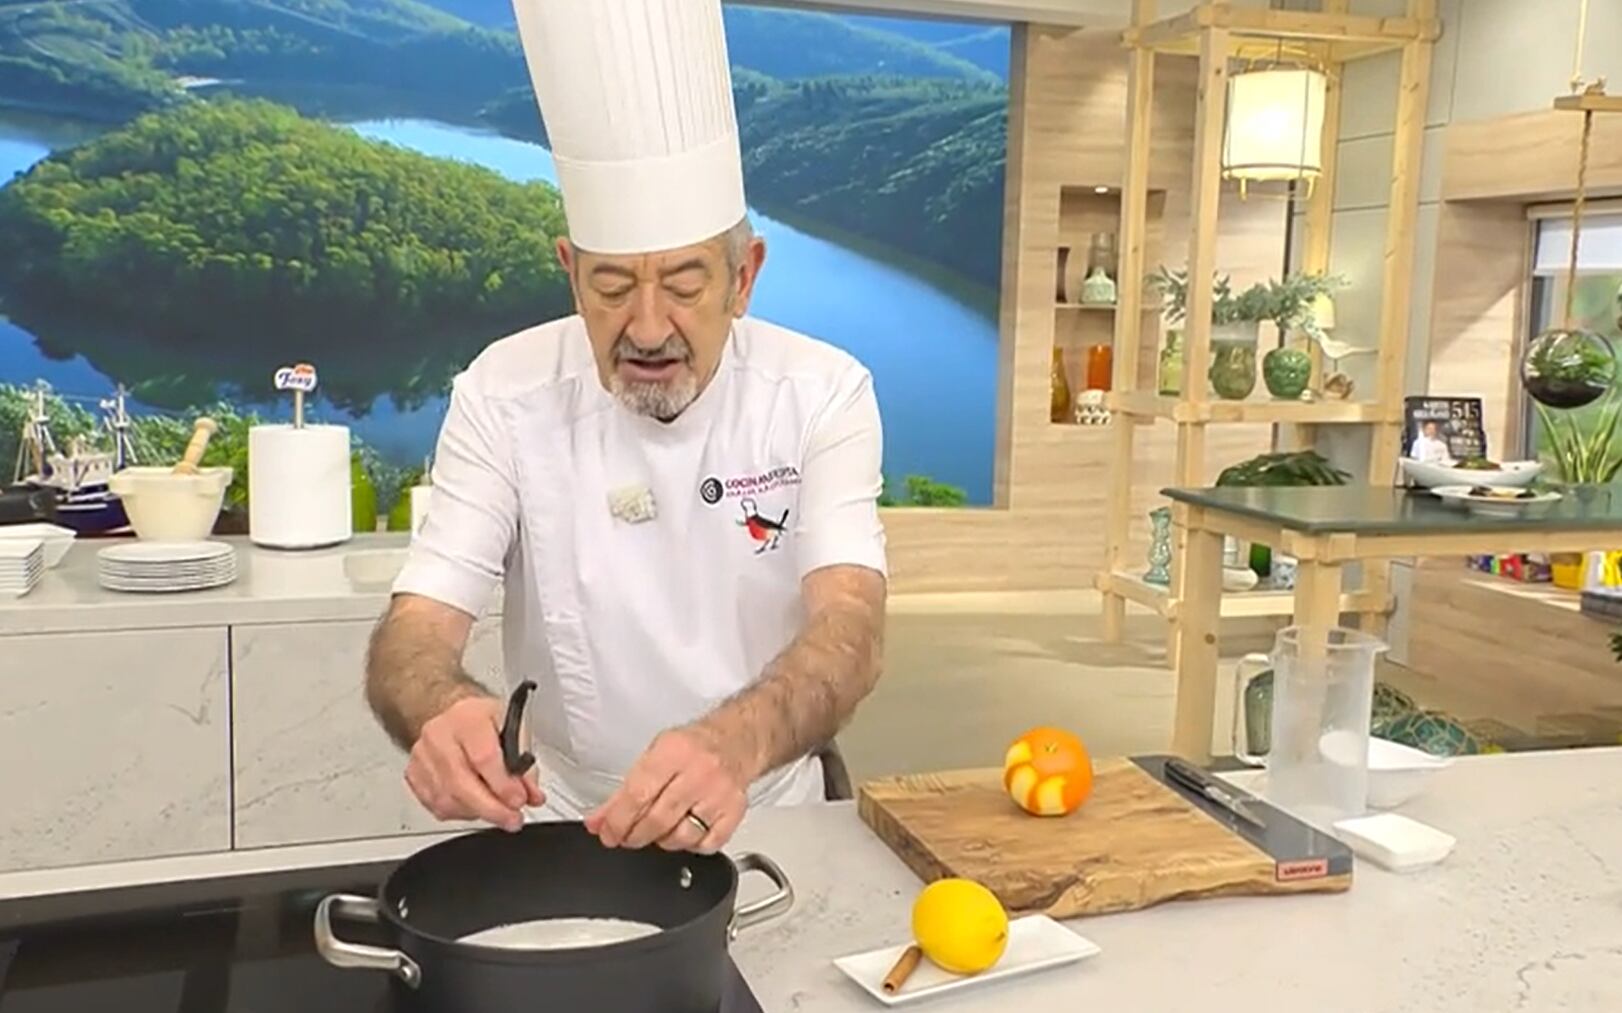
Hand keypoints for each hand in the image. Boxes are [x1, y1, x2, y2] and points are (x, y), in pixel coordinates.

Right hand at [406, 695, 543, 832]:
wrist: (453, 715)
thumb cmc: (483, 721)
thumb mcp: (514, 729)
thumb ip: (525, 764)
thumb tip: (531, 795)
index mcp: (467, 717)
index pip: (483, 757)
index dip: (503, 785)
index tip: (519, 800)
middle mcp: (439, 735)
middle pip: (461, 784)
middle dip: (492, 809)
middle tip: (512, 819)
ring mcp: (422, 757)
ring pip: (448, 800)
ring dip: (478, 813)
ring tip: (498, 811)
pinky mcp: (414, 776)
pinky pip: (437, 806)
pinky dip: (461, 812)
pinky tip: (475, 805)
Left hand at [585, 726, 748, 853]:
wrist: (736, 741)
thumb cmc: (692, 748)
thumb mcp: (652, 756)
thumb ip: (624, 791)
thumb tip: (599, 822)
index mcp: (674, 752)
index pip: (637, 795)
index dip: (617, 821)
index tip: (608, 833)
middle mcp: (699, 772)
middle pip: (658, 821)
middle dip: (634, 836)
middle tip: (626, 837)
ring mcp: (719, 794)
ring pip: (681, 837)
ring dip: (661, 841)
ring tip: (656, 831)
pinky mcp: (735, 812)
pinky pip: (707, 845)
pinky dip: (691, 846)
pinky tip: (684, 832)